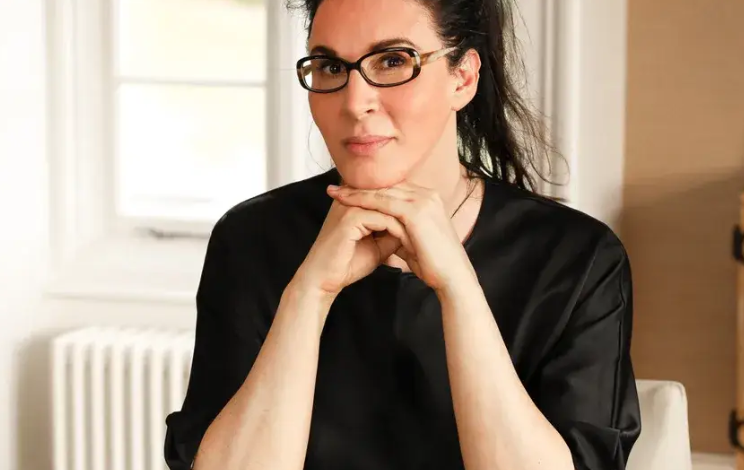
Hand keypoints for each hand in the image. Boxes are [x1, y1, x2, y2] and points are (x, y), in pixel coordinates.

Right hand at [293, 199, 414, 297]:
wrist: (325, 279)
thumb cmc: (348, 263)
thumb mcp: (378, 246)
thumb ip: (392, 232)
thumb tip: (413, 227)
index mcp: (357, 203)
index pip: (389, 198)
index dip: (407, 212)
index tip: (425, 227)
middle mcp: (353, 200)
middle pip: (391, 199)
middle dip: (410, 216)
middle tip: (429, 230)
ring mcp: (351, 206)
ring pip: (389, 207)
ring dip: (406, 223)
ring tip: (422, 238)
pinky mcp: (350, 218)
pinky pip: (382, 219)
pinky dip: (397, 231)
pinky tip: (408, 244)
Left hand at [327, 182, 475, 291]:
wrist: (453, 278)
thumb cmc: (434, 265)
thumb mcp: (413, 242)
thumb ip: (400, 232)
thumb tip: (384, 232)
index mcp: (429, 199)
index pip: (393, 189)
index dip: (370, 191)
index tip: (348, 193)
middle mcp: (427, 194)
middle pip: (386, 186)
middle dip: (359, 187)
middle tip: (335, 187)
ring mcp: (423, 200)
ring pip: (381, 191)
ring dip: (355, 192)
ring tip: (334, 193)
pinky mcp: (416, 211)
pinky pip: (382, 201)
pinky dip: (362, 201)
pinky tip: (346, 202)